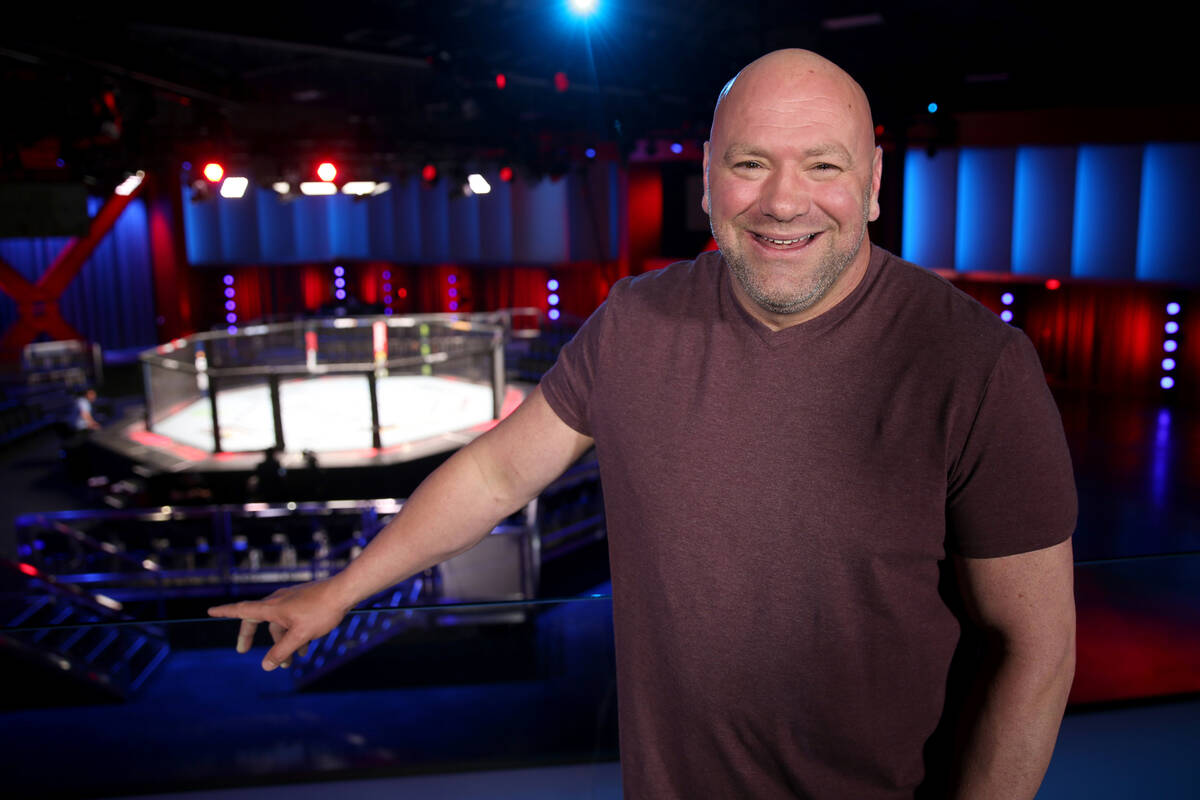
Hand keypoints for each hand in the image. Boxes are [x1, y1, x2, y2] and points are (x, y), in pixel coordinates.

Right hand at [207, 579, 350, 670]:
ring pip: (279, 623)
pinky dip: (294, 634)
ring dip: (282, 642)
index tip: (209, 611)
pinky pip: (292, 620)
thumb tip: (266, 667)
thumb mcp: (300, 635)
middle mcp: (278, 601)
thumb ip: (282, 651)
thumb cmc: (321, 611)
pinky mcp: (304, 601)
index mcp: (272, 607)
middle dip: (251, 636)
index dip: (224, 612)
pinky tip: (306, 648)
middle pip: (257, 620)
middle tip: (243, 650)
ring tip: (291, 662)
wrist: (344, 591)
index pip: (242, 610)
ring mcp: (291, 600)